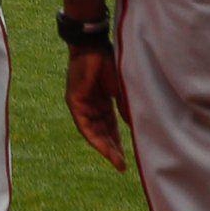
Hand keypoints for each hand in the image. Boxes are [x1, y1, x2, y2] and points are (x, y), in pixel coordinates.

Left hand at [65, 46, 128, 170]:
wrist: (93, 45)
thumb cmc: (110, 61)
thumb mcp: (122, 89)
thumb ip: (126, 107)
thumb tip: (135, 127)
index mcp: (103, 100)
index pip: (110, 126)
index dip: (118, 141)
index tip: (126, 157)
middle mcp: (91, 104)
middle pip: (102, 131)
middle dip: (112, 149)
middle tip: (122, 166)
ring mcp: (81, 103)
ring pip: (93, 131)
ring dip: (105, 147)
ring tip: (117, 162)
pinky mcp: (74, 101)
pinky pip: (84, 124)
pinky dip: (94, 137)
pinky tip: (103, 149)